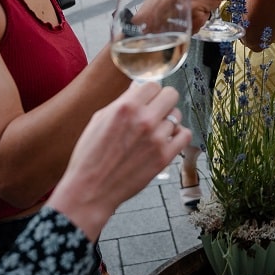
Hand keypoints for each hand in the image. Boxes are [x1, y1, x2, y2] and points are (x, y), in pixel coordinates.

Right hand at [47, 83, 189, 240]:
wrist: (90, 190)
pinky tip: (166, 140)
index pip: (153, 84)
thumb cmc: (90, 156)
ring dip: (167, 121)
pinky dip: (178, 135)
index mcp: (126, 107)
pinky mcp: (165, 156)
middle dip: (163, 101)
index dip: (149, 92)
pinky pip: (185, 135)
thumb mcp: (99, 120)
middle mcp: (144, 119)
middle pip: (171, 95)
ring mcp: (157, 138)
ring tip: (155, 131)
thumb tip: (137, 88)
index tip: (147, 99)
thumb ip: (122, 101)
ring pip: (177, 115)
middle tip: (155, 111)